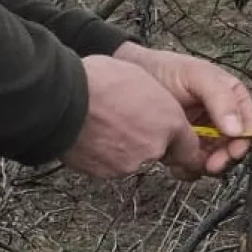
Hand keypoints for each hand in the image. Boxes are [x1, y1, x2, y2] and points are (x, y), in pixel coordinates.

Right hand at [60, 54, 205, 179]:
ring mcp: (129, 164)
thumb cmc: (98, 81)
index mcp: (169, 121)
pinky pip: (109, 165)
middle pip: (158, 152)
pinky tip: (92, 134)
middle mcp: (154, 147)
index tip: (175, 142)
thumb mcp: (141, 77)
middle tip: (125, 120)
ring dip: (123, 147)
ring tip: (103, 123)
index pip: (189, 147)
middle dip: (146, 140)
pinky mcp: (105, 174)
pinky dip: (103, 154)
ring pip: (133, 159)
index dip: (178, 142)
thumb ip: (158, 102)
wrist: (62, 98)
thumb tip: (157, 111)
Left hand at [112, 41, 251, 173]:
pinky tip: (173, 160)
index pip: (249, 126)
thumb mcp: (197, 75)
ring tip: (185, 159)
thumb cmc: (164, 69)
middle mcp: (221, 119)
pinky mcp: (184, 148)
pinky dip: (185, 169)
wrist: (131, 76)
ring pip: (215, 161)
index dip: (243, 142)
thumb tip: (237, 129)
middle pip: (234, 149)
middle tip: (210, 164)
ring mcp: (204, 135)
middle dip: (223, 159)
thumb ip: (220, 98)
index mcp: (232, 99)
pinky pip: (194, 167)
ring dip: (203, 165)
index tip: (232, 152)